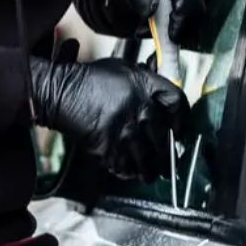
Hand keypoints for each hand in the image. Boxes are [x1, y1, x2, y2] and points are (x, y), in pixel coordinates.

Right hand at [29, 54, 185, 180]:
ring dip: (151, 171)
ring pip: (149, 161)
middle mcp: (141, 111)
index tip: (179, 130)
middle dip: (169, 155)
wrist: (62, 93)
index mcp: (146, 87)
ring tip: (151, 175)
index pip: (178, 104)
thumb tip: (161, 98)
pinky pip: (127, 168)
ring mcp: (126, 132)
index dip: (182, 119)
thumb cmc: (92, 80)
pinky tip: (130, 172)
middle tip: (169, 165)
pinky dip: (129, 173)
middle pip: (167, 140)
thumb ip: (145, 81)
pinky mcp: (110, 149)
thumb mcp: (123, 70)